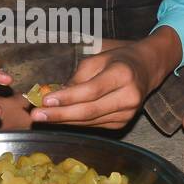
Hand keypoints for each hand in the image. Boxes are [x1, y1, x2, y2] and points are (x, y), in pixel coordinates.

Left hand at [30, 27, 182, 129]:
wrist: (147, 69)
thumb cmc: (119, 60)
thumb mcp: (98, 59)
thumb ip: (77, 78)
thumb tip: (55, 95)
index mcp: (123, 75)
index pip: (91, 90)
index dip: (67, 98)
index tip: (45, 100)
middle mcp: (129, 97)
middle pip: (89, 111)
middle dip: (60, 115)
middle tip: (37, 116)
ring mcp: (128, 113)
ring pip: (89, 121)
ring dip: (63, 120)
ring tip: (42, 117)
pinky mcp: (123, 123)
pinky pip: (94, 125)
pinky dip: (75, 122)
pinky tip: (60, 118)